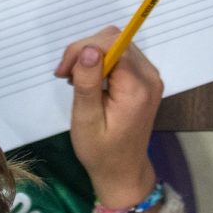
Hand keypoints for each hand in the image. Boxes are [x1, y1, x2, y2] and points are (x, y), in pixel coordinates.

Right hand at [56, 28, 162, 211]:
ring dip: (91, 55)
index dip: (82, 50)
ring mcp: (150, 77)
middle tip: (64, 76)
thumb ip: (88, 82)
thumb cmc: (101, 152)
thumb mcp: (86, 120)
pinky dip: (102, 62)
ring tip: (74, 80)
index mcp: (136, 87)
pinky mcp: (145, 80)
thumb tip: (88, 49)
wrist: (123, 172)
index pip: (110, 44)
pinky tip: (88, 80)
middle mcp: (149, 76)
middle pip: (115, 40)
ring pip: (117, 44)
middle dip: (84, 51)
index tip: (63, 71)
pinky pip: (122, 56)